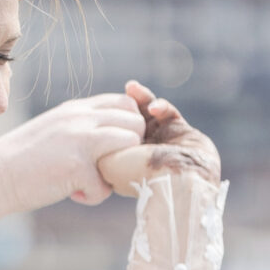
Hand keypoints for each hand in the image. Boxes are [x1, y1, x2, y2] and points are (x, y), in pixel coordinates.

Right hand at [0, 91, 146, 220]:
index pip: (123, 103)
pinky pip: (106, 186)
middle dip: (131, 148)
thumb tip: (111, 139)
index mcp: (75, 109)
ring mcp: (80, 140)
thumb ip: (80, 127)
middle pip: (134, 122)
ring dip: (119, 169)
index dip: (130, 126)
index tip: (118, 148)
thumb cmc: (20, 161)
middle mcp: (80, 118)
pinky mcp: (77, 167)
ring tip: (94, 180)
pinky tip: (72, 194)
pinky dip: (93, 196)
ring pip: (130, 146)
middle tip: (109, 167)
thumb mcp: (53, 130)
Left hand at [95, 81, 220, 196]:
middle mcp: (142, 150)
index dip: (105, 121)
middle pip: (128, 121)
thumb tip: (89, 135)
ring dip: (139, 99)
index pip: (110, 135)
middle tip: (116, 95)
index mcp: (124, 160)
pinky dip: (160, 106)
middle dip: (121, 107)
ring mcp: (161, 140)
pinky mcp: (180, 131)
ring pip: (147, 113)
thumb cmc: (139, 173)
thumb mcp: (106, 164)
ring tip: (131, 88)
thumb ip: (95, 147)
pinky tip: (153, 106)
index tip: (98, 109)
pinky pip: (168, 112)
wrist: (178, 181)